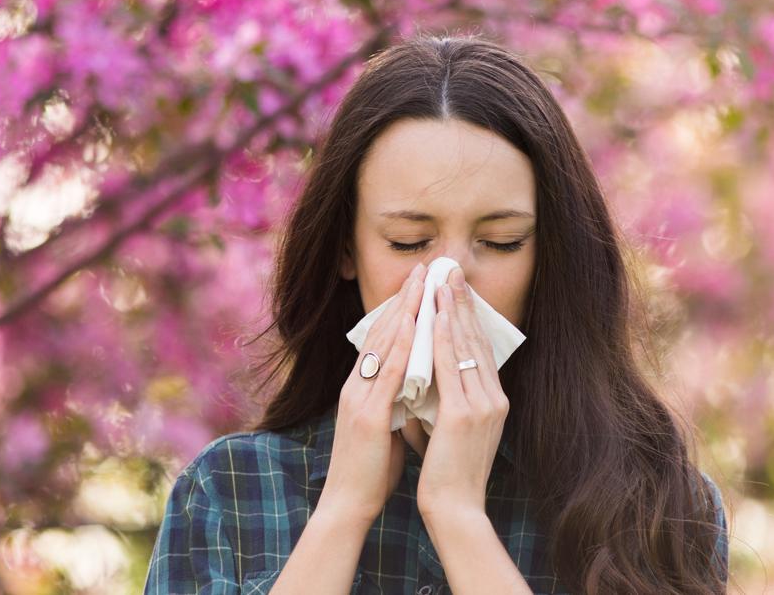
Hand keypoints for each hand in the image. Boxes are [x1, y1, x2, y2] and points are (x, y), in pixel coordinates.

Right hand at [320, 261, 429, 529]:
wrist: (349, 504)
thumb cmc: (371, 468)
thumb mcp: (386, 423)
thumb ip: (396, 399)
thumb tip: (416, 382)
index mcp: (361, 387)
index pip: (382, 338)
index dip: (401, 308)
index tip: (420, 283)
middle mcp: (355, 385)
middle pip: (380, 331)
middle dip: (404, 298)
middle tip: (424, 268)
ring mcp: (358, 398)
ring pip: (382, 345)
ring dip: (404, 311)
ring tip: (421, 284)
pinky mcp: (367, 416)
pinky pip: (386, 375)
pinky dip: (400, 347)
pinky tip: (413, 327)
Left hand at [415, 266, 509, 517]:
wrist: (456, 509)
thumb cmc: (449, 474)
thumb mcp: (452, 429)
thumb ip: (445, 401)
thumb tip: (426, 380)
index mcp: (494, 401)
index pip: (479, 349)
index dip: (467, 316)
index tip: (455, 289)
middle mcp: (495, 398)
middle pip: (476, 339)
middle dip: (462, 302)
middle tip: (451, 270)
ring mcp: (483, 405)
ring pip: (464, 346)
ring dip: (451, 310)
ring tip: (442, 281)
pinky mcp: (466, 414)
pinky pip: (451, 367)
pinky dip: (442, 338)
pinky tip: (434, 316)